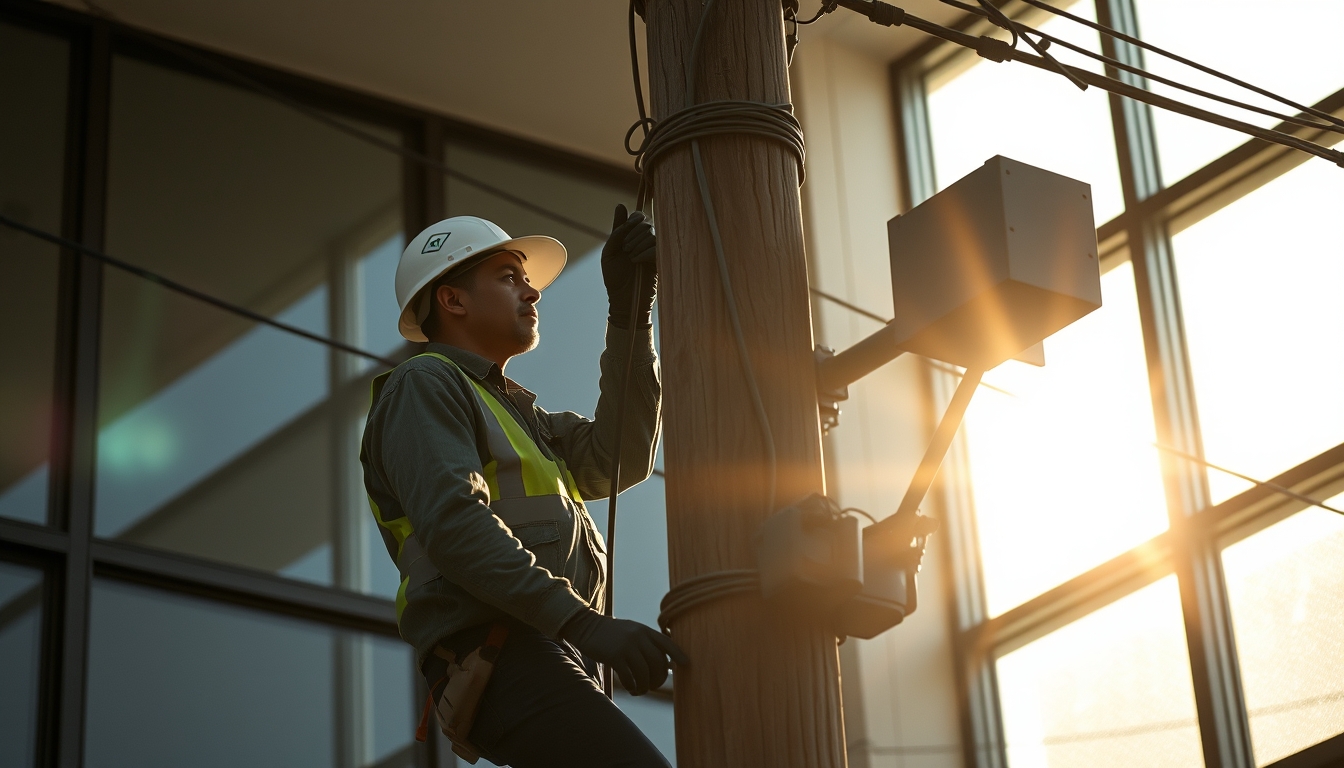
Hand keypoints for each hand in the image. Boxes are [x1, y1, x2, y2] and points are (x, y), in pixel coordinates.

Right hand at [561, 609, 688, 694]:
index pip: (666, 642)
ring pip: (644, 673)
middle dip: (658, 679)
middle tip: (652, 686)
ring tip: (639, 691)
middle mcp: (638, 637)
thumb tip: (666, 661)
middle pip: (657, 663)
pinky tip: (630, 689)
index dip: (678, 654)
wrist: (587, 627)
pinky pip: (628, 677)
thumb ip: (647, 642)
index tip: (686, 664)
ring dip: (644, 687)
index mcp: (644, 631)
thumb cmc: (612, 633)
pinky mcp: (614, 656)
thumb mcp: (632, 630)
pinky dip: (632, 686)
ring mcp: (626, 646)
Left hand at [602, 204, 657, 328]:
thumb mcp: (610, 252)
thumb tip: (621, 205)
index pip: (639, 216)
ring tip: (631, 258)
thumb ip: (617, 230)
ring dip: (638, 244)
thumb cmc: (615, 278)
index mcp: (634, 237)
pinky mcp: (662, 261)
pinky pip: (658, 247)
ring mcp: (655, 251)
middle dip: (633, 235)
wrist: (623, 301)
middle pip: (646, 224)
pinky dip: (646, 252)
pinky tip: (637, 262)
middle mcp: (646, 241)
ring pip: (652, 235)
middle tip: (625, 250)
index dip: (632, 221)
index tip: (623, 235)